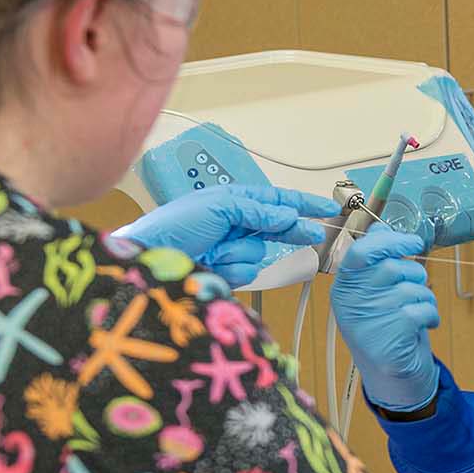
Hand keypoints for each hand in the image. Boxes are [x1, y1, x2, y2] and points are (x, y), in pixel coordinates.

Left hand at [114, 185, 339, 286]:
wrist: (147, 259)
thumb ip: (256, 210)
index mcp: (232, 201)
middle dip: (291, 231)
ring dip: (240, 253)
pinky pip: (246, 272)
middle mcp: (234, 223)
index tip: (325, 208)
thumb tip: (286, 214)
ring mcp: (230, 249)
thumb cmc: (173, 226)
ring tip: (216, 252)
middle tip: (314, 234)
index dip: (302, 203)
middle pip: (275, 227)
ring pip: (258, 253)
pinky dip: (231, 270)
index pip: (275, 199)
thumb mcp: (218, 207)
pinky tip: (214, 266)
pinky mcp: (225, 273)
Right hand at [331, 224, 439, 411]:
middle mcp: (351, 302)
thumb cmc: (386, 327)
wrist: (391, 376)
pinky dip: (431, 314)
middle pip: (394, 266)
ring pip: (413, 287)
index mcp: (344, 287)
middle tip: (414, 291)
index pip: (363, 251)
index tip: (413, 241)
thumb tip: (381, 227)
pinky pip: (423, 308)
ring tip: (417, 313)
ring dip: (425, 297)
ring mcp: (368, 320)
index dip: (392, 241)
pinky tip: (424, 325)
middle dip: (415, 275)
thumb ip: (377, 260)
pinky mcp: (390, 336)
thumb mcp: (375, 292)